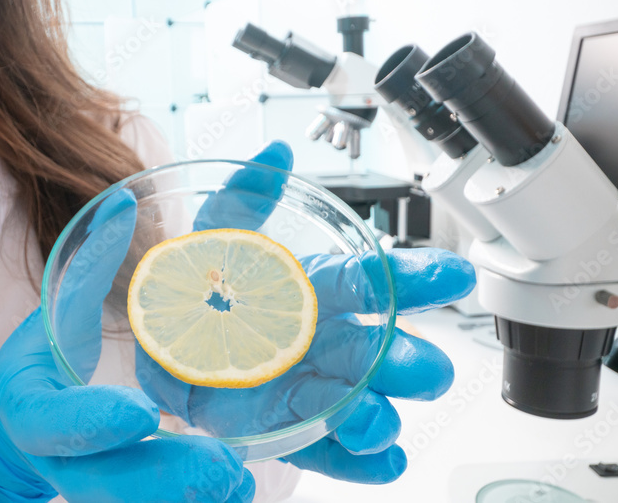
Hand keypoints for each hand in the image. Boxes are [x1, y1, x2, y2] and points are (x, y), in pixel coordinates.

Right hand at [0, 191, 255, 502]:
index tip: (143, 412)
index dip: (92, 422)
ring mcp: (91, 489)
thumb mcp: (57, 310)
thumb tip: (125, 201)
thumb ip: (92, 263)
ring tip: (240, 480)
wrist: (32, 420)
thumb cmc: (47, 360)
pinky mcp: (121, 502)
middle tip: (224, 466)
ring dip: (189, 500)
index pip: (54, 424)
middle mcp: (60, 461)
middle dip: (164, 480)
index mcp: (33, 410)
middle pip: (104, 486)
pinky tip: (238, 489)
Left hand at [137, 141, 474, 483]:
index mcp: (321, 291)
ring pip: (366, 406)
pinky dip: (360, 461)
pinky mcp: (290, 430)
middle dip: (413, 361)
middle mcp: (328, 342)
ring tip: (373, 421)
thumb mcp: (216, 235)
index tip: (455, 274)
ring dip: (380, 416)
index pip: (378, 281)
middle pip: (386, 353)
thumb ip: (246, 196)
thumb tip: (276, 155)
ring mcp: (313, 390)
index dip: (419, 277)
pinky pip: (332, 451)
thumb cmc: (203, 289)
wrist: (162, 345)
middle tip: (420, 366)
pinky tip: (380, 462)